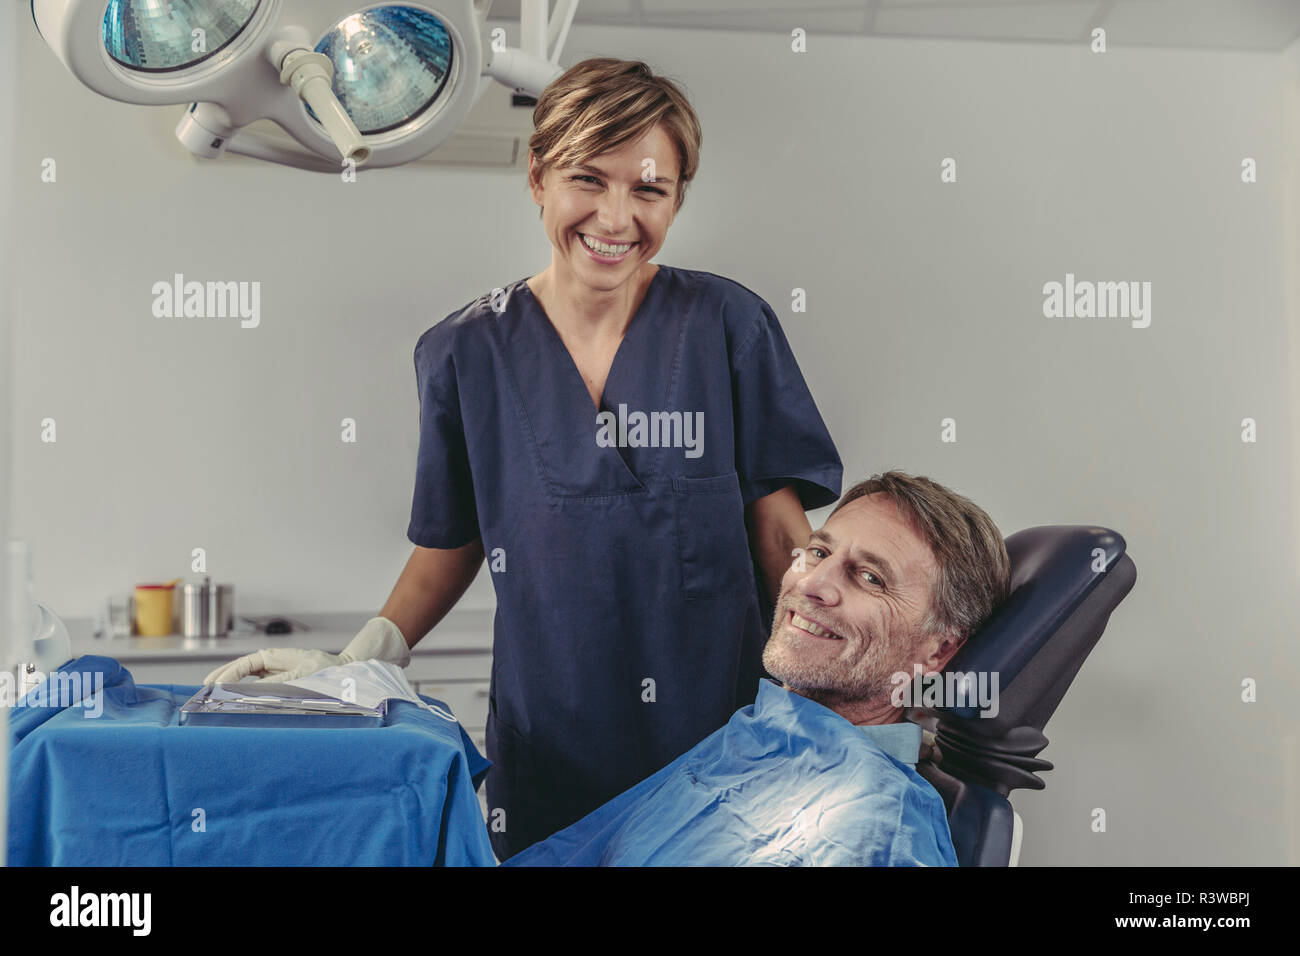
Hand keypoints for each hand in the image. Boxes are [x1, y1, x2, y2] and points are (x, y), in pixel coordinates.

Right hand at [202, 617, 411, 683]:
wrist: (349, 671)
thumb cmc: (329, 670)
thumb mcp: (304, 676)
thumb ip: (279, 684)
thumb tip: (255, 692)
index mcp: (276, 656)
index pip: (245, 664)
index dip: (227, 674)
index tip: (214, 686)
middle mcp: (273, 663)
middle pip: (241, 671)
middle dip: (223, 681)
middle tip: (205, 694)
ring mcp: (275, 674)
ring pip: (247, 680)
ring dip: (232, 689)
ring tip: (213, 700)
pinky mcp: (280, 684)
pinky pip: (259, 689)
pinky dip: (246, 696)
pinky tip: (236, 705)